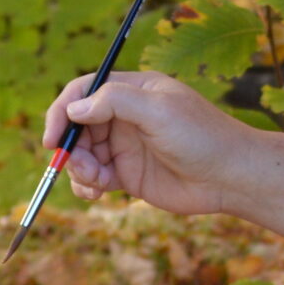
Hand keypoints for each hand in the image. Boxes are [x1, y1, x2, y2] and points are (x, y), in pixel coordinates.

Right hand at [41, 70, 253, 215]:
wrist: (230, 177)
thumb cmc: (201, 136)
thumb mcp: (159, 111)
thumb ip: (115, 102)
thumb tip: (75, 108)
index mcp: (134, 90)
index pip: (84, 91)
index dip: (62, 111)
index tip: (53, 137)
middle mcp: (126, 116)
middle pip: (77, 125)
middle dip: (70, 147)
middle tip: (80, 166)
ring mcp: (125, 145)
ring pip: (82, 154)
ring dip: (78, 169)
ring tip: (96, 183)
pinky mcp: (128, 174)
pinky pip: (93, 177)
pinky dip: (86, 185)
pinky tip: (97, 193)